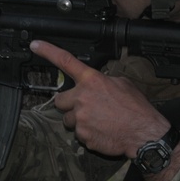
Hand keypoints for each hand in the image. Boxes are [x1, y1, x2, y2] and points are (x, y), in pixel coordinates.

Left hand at [29, 40, 173, 158]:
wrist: (144, 133)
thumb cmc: (136, 109)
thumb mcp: (122, 84)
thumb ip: (102, 81)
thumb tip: (95, 83)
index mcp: (92, 80)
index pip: (65, 61)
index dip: (47, 51)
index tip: (35, 45)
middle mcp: (82, 97)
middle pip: (60, 100)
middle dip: (69, 104)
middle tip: (85, 107)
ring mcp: (80, 117)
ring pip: (68, 119)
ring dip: (78, 120)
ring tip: (98, 121)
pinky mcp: (82, 135)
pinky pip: (78, 134)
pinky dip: (87, 133)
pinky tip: (101, 131)